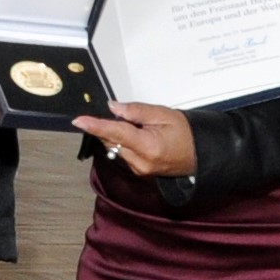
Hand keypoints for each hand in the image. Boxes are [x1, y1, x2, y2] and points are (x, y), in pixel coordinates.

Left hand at [76, 101, 195, 176]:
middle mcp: (140, 163)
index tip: (79, 120)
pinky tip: (135, 135)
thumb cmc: (186, 133)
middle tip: (122, 114)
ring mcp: (138, 170)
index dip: (95, 126)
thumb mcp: (163, 114)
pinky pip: (122, 153)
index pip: (115, 133)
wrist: (200, 155)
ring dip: (115, 134)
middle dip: (108, 126)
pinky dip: (122, 141)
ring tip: (136, 125)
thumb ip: (136, 111)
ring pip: (114, 147)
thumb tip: (113, 108)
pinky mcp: (138, 171)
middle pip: (111, 141)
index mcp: (148, 147)